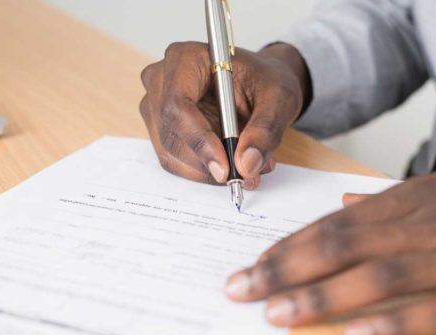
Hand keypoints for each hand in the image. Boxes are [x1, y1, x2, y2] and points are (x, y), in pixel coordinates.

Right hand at [139, 42, 310, 188]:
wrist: (259, 84)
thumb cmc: (265, 80)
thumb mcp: (279, 99)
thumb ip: (265, 130)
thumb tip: (247, 164)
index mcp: (185, 58)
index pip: (178, 105)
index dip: (199, 141)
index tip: (225, 168)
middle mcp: (162, 81)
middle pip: (171, 134)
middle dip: (207, 163)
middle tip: (245, 175)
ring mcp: (156, 106)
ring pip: (171, 154)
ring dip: (208, 171)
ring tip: (247, 167)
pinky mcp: (162, 130)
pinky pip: (176, 161)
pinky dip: (204, 171)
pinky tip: (232, 164)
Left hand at [226, 169, 435, 334]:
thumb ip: (390, 199)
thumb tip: (344, 202)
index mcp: (413, 199)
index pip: (334, 223)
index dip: (288, 245)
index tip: (250, 265)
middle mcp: (429, 224)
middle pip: (343, 246)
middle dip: (285, 269)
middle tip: (241, 290)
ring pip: (380, 278)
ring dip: (324, 296)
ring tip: (278, 315)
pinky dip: (395, 325)